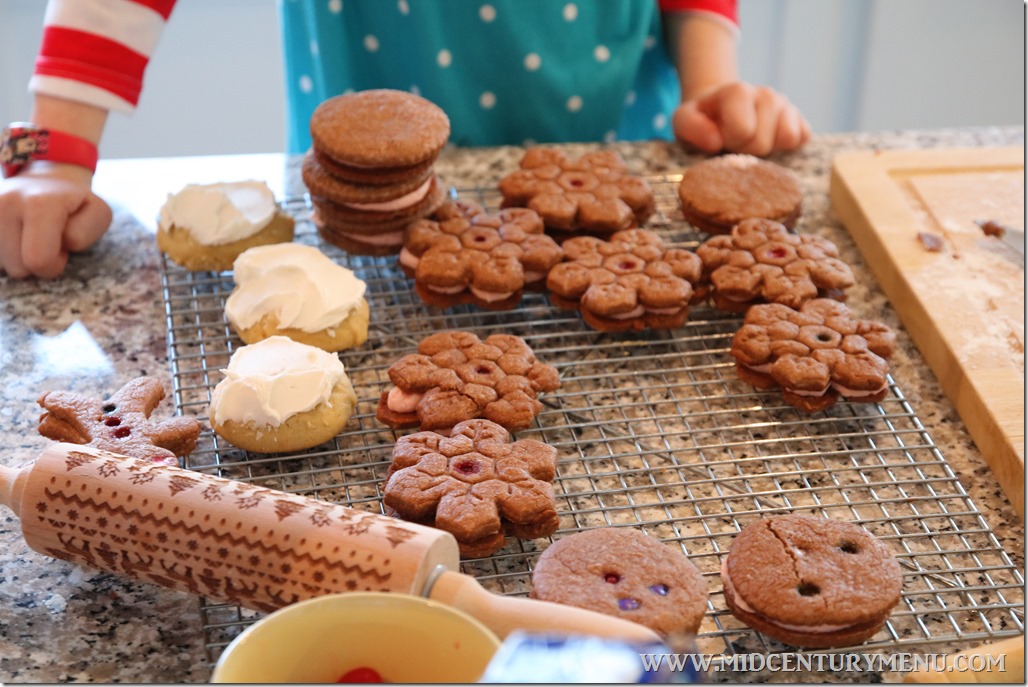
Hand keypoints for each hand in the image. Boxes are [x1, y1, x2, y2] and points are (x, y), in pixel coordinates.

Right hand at [0, 162, 111, 278]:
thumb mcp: (97, 214)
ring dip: (17, 258)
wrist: (43, 179)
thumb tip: (61, 242)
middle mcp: (6, 203)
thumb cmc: (74, 205)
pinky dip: (4, 253)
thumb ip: (85, 234)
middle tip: (45, 242)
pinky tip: (14, 238)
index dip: (54, 264)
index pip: (39, 260)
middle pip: (17, 268)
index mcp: (41, 204)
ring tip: (29, 237)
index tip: (61, 248)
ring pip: (1, 265)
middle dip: (36, 264)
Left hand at [672, 82, 810, 156]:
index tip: (720, 141)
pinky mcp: (800, 119)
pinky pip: (804, 138)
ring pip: (788, 137)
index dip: (730, 143)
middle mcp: (766, 94)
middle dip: (746, 151)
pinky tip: (769, 145)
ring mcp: (786, 106)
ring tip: (750, 144)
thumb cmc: (702, 121)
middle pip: (763, 141)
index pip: (743, 130)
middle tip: (735, 145)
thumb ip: (691, 127)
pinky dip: (787, 148)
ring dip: (767, 150)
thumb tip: (715, 141)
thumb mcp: (683, 121)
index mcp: (738, 92)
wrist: (720, 113)